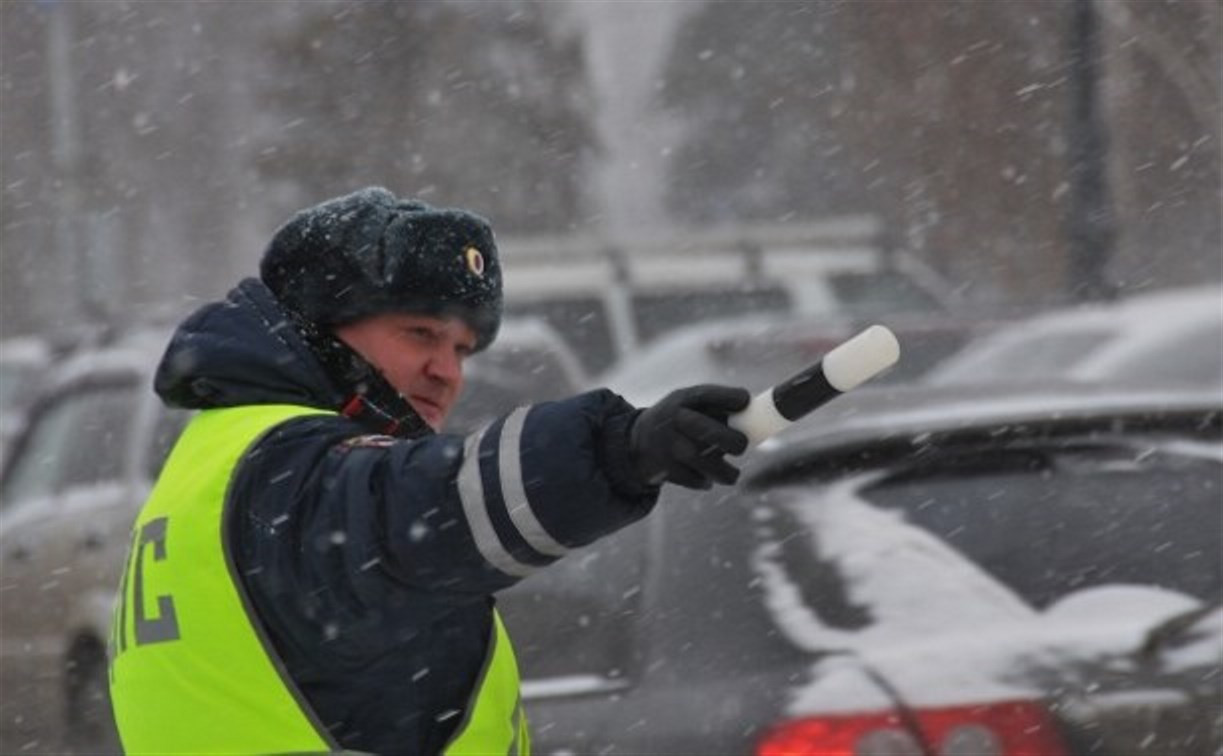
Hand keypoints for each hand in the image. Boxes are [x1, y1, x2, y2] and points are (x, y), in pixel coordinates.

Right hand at [629, 384, 750, 488]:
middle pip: (708, 431)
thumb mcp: (687, 405)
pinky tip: (704, 476)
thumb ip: (716, 408)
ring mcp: (668, 446)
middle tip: (741, 447)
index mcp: (682, 400)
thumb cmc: (677, 422)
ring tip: (731, 473)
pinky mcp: (665, 469)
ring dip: (725, 472)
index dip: (730, 397)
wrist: (635, 443)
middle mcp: (673, 420)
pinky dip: (705, 481)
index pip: (707, 394)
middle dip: (733, 441)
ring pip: (707, 464)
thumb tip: (759, 420)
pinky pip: (697, 480)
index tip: (746, 401)